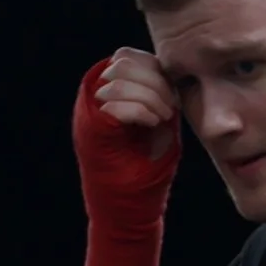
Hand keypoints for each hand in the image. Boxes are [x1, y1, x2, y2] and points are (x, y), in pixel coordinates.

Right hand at [73, 49, 181, 265]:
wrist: (130, 210)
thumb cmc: (147, 172)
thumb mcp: (160, 125)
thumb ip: (160, 95)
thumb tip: (170, 70)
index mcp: (112, 96)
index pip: (128, 56)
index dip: (155, 69)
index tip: (174, 97)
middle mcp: (96, 101)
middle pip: (123, 60)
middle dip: (155, 80)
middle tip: (170, 108)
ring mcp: (91, 115)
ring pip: (118, 77)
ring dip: (149, 95)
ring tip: (161, 117)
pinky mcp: (91, 132)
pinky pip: (113, 102)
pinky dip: (140, 109)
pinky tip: (153, 123)